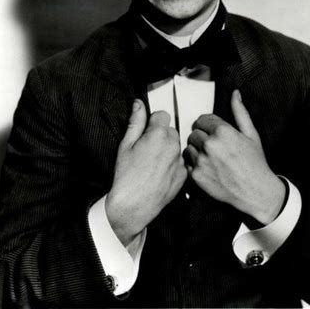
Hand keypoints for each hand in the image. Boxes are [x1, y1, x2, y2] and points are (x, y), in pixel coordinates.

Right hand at [105, 99, 186, 245]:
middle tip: (146, 150)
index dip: (152, 123)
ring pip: (175, 146)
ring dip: (167, 150)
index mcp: (158, 134)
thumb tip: (138, 104)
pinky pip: (180, 162)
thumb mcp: (126, 145)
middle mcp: (173, 145)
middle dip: (160, 135)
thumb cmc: (126, 175)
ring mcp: (180, 160)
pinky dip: (172, 165)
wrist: (134, 205)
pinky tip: (159, 173)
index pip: (162, 115)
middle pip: (170, 130)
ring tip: (152, 164)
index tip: (145, 133)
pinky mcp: (184, 175)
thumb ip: (135, 122)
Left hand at [184, 89, 284, 224]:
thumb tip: (235, 93)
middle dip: (202, 138)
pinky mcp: (196, 175)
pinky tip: (207, 168)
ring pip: (188, 147)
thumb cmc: (255, 162)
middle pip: (194, 133)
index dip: (207, 126)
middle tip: (213, 148)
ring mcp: (201, 160)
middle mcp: (210, 144)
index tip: (214, 134)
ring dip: (196, 151)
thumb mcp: (251, 134)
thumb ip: (240, 112)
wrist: (256, 192)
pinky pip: (187, 163)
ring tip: (210, 158)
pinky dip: (194, 165)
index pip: (202, 120)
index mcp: (222, 131)